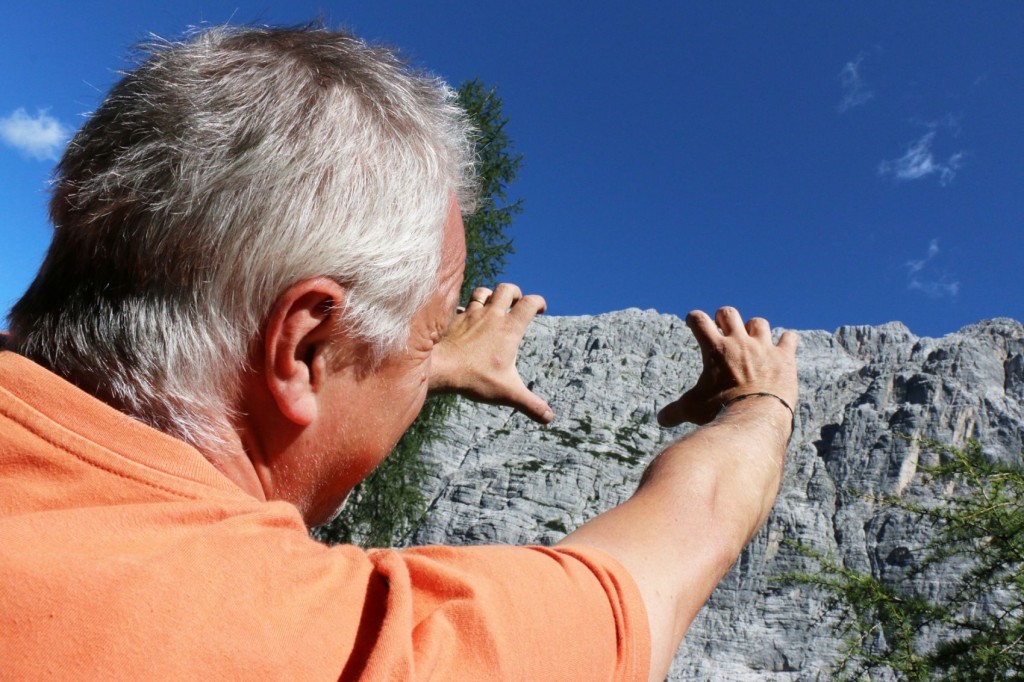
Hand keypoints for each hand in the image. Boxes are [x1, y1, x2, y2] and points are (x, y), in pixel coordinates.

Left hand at [430, 283, 553, 423]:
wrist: (440, 369)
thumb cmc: (475, 378)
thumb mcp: (508, 393)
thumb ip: (530, 404)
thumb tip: (549, 418)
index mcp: (509, 329)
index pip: (530, 303)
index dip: (539, 302)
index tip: (541, 309)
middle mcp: (492, 316)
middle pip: (507, 289)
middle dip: (515, 292)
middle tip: (517, 302)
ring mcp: (472, 315)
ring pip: (484, 292)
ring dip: (491, 295)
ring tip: (493, 305)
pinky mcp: (455, 319)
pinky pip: (463, 305)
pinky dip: (468, 308)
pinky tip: (468, 318)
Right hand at [657, 307, 797, 426]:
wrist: (755, 417)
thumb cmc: (719, 411)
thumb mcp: (692, 409)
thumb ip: (675, 411)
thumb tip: (661, 420)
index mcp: (714, 349)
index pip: (698, 320)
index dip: (693, 318)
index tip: (692, 323)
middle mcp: (738, 342)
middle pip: (728, 313)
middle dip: (723, 318)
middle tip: (722, 329)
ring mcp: (763, 347)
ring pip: (759, 323)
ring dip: (754, 329)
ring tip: (752, 340)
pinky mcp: (784, 357)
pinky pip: (789, 338)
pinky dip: (786, 341)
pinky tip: (783, 346)